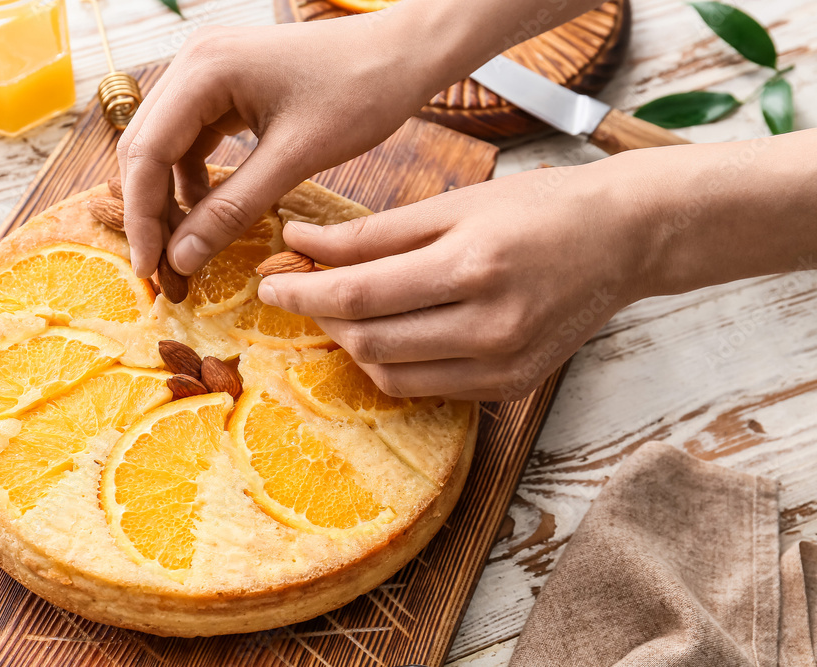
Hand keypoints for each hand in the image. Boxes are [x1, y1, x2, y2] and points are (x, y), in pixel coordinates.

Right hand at [116, 10, 446, 277]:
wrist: (401, 55)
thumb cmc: (358, 94)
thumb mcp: (293, 159)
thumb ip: (232, 209)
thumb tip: (181, 259)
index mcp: (204, 70)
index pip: (147, 153)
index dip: (143, 217)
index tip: (149, 270)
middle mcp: (193, 62)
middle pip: (146, 147)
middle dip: (151, 210)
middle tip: (162, 268)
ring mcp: (207, 70)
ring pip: (166, 144)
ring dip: (171, 196)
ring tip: (185, 247)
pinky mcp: (225, 85)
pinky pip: (193, 137)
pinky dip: (195, 177)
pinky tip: (210, 210)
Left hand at [257, 160, 651, 400]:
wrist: (623, 238)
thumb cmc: (539, 207)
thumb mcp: (455, 203)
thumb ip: (372, 233)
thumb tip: (301, 241)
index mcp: (473, 266)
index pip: (361, 293)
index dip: (304, 291)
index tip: (270, 281)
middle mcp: (491, 325)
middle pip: (370, 340)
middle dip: (322, 316)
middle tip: (302, 289)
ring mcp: (504, 365)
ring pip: (391, 375)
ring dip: (353, 344)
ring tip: (344, 309)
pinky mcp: (511, 386)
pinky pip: (426, 388)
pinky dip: (393, 363)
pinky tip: (389, 331)